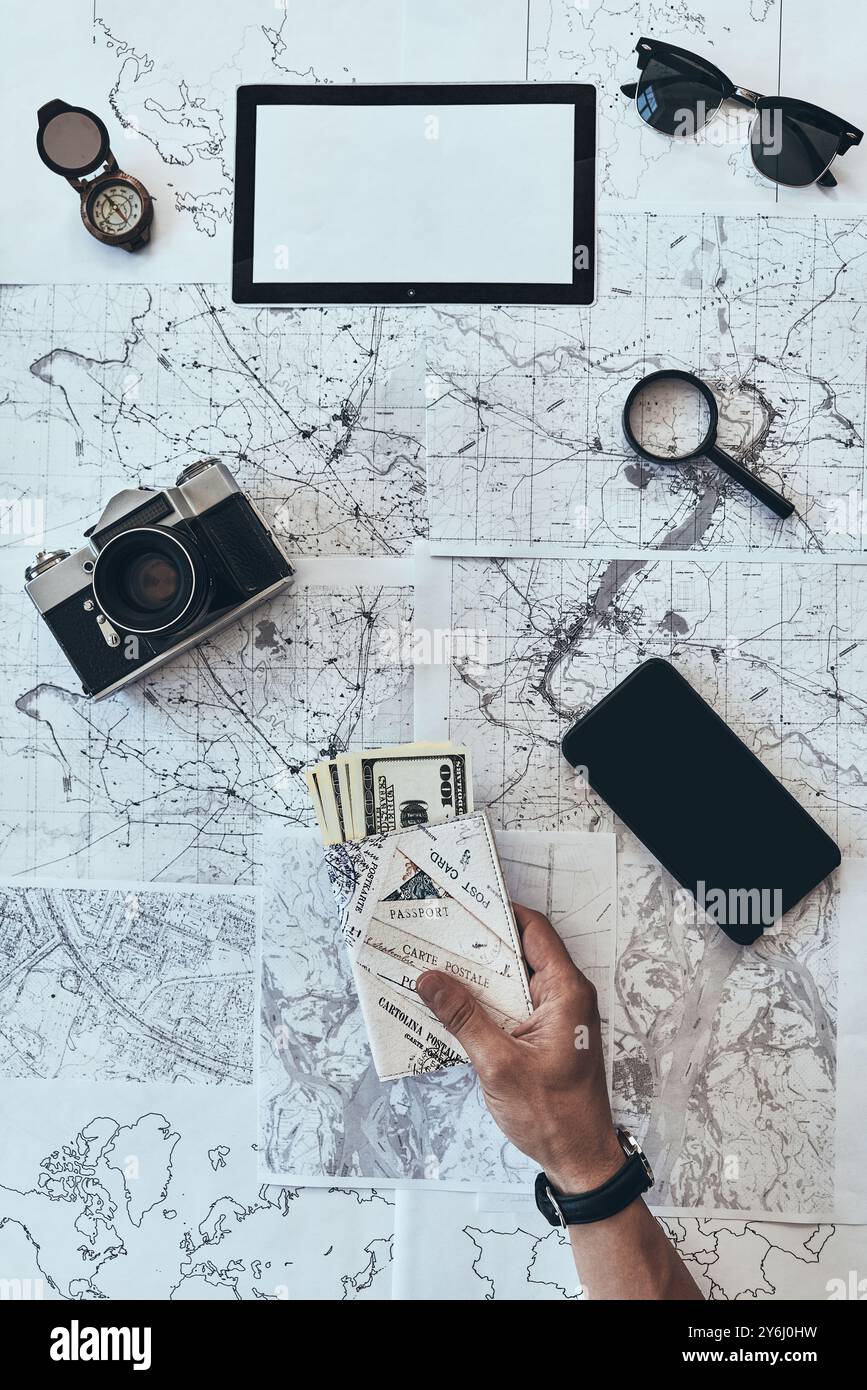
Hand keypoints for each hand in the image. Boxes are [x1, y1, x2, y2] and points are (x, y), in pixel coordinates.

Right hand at [416, 904, 622, 1191]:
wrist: (579, 1158)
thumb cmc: (554, 1116)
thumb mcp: (499, 1064)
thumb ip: (464, 1018)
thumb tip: (431, 980)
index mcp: (566, 992)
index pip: (534, 930)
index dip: (500, 912)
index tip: (465, 904)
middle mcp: (566, 996)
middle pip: (520, 952)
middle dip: (480, 943)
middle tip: (440, 933)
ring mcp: (557, 1016)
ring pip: (514, 979)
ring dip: (480, 975)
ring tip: (439, 965)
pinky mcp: (546, 1034)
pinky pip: (514, 1004)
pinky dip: (487, 1001)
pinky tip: (455, 1005)